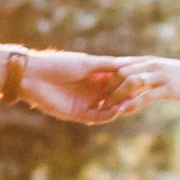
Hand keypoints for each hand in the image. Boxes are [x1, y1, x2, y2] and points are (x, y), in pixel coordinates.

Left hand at [12, 48, 143, 124]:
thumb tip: (130, 63)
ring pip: (108, 108)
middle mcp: (92, 90)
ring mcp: (86, 103)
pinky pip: (97, 117)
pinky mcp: (78, 114)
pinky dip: (107, 116)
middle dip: (127, 97)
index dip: (130, 81)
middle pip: (115, 96)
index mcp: (95, 76)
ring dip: (119, 107)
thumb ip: (108, 65)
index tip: (144, 79)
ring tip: (131, 104)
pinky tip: (116, 111)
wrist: (35, 76)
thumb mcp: (87, 63)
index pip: (118, 81)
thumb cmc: (59, 64)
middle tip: (142, 95)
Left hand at [101, 55, 179, 104]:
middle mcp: (152, 65)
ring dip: (115, 96)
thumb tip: (138, 84)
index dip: (106, 76)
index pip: (120, 64)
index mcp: (150, 61)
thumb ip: (151, 75)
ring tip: (106, 109)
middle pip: (120, 72)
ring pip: (129, 82)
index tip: (96, 89)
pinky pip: (145, 96)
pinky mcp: (168, 88)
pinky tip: (122, 112)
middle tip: (97, 102)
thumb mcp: (167, 72)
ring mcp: (160, 75)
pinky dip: (131, 104)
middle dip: (106, 87)